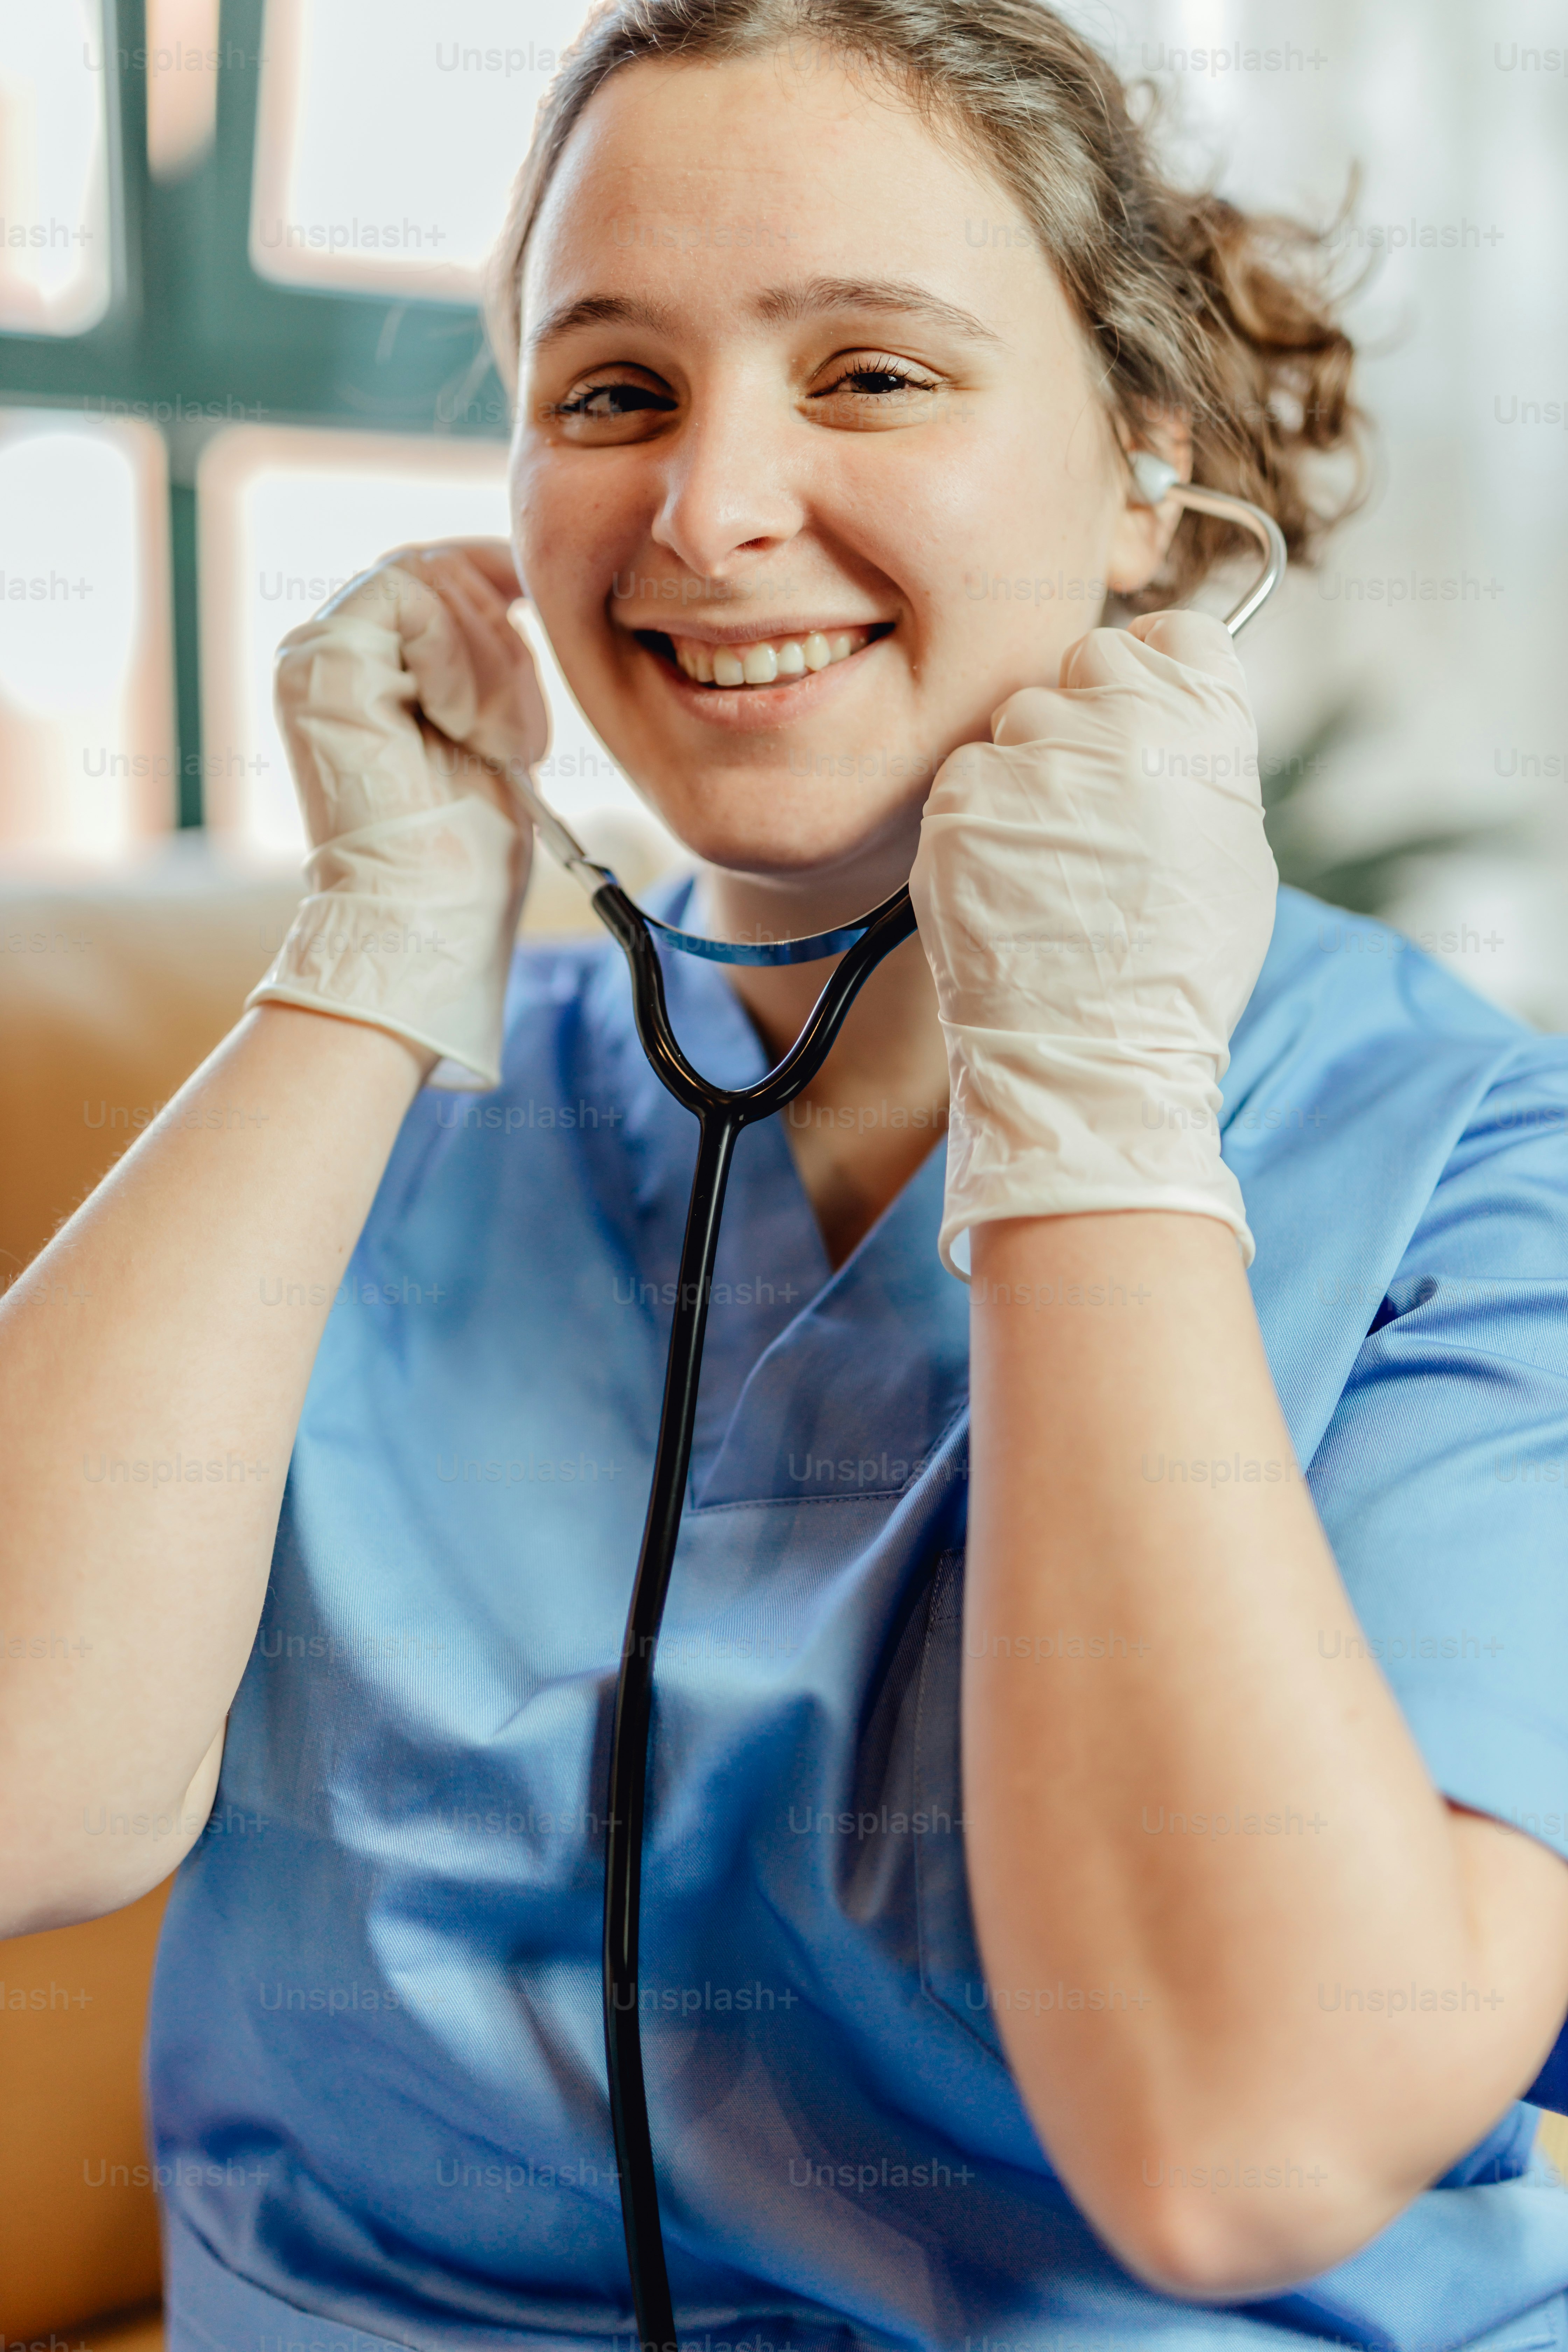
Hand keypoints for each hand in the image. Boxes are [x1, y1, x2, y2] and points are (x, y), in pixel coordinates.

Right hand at [247, 539, 548, 1089]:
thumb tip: (510, 580)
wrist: (431, 915)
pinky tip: (465, 727)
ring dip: (492, 668)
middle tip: (519, 741)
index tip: (541, 615)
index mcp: (366, 664)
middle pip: (439, 570)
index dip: (495, 572)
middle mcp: (329, 650)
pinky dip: (459, 660)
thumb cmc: (466, 846)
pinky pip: (408, 599)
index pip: (432, 571)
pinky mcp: (320, 664)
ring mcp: (317, 655)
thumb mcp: (488, 723)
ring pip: (432, 580)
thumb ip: (479, 652)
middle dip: (505, 645)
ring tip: (496, 747)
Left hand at [908, 610, 1276, 1275]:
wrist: (1094, 1055)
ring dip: (1026, 774)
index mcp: (1208, 728)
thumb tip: (1163, 714)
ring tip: (1046, 862)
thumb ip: (1198, 761)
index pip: (1174, 630)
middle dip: (1084, 722)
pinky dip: (976, 821)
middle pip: (1088, 662)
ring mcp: (1039, 759)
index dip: (1151, 667)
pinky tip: (1004, 882)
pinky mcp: (964, 800)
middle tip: (1086, 808)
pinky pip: (965, 777)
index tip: (1137, 711)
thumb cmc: (1173, 970)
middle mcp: (1126, 723)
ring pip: (1018, 720)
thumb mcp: (1231, 852)